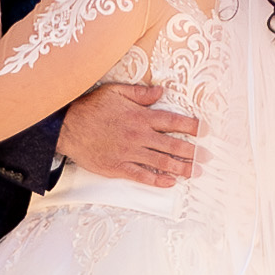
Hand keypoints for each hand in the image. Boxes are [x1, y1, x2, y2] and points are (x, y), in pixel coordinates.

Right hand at [60, 80, 198, 185]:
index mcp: (140, 117)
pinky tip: (170, 182)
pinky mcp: (118, 167)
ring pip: (161, 162)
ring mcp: (129, 153)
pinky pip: (142, 176)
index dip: (191, 126)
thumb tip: (161, 91)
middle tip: (207, 156)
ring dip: (181, 168)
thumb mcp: (115, 92)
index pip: (172, 121)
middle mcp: (138, 136)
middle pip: (172, 145)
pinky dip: (157, 180)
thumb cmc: (90, 108)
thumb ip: (140, 93)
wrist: (67, 127)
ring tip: (196, 172)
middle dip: (192, 151)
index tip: (205, 130)